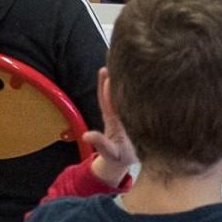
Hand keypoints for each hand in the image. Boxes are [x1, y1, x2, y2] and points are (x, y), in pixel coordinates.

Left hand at [82, 68, 135, 183]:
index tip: (106, 75)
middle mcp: (117, 114)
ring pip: (121, 93)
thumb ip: (100, 143)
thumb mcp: (111, 152)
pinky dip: (130, 87)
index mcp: (114, 121)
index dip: (107, 89)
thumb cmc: (119, 158)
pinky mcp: (129, 115)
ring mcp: (123, 113)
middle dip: (112, 77)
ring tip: (120, 59)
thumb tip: (87, 135)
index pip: (109, 102)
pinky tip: (134, 74)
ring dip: (120, 78)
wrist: (123, 163)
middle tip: (113, 58)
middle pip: (113, 92)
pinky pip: (128, 99)